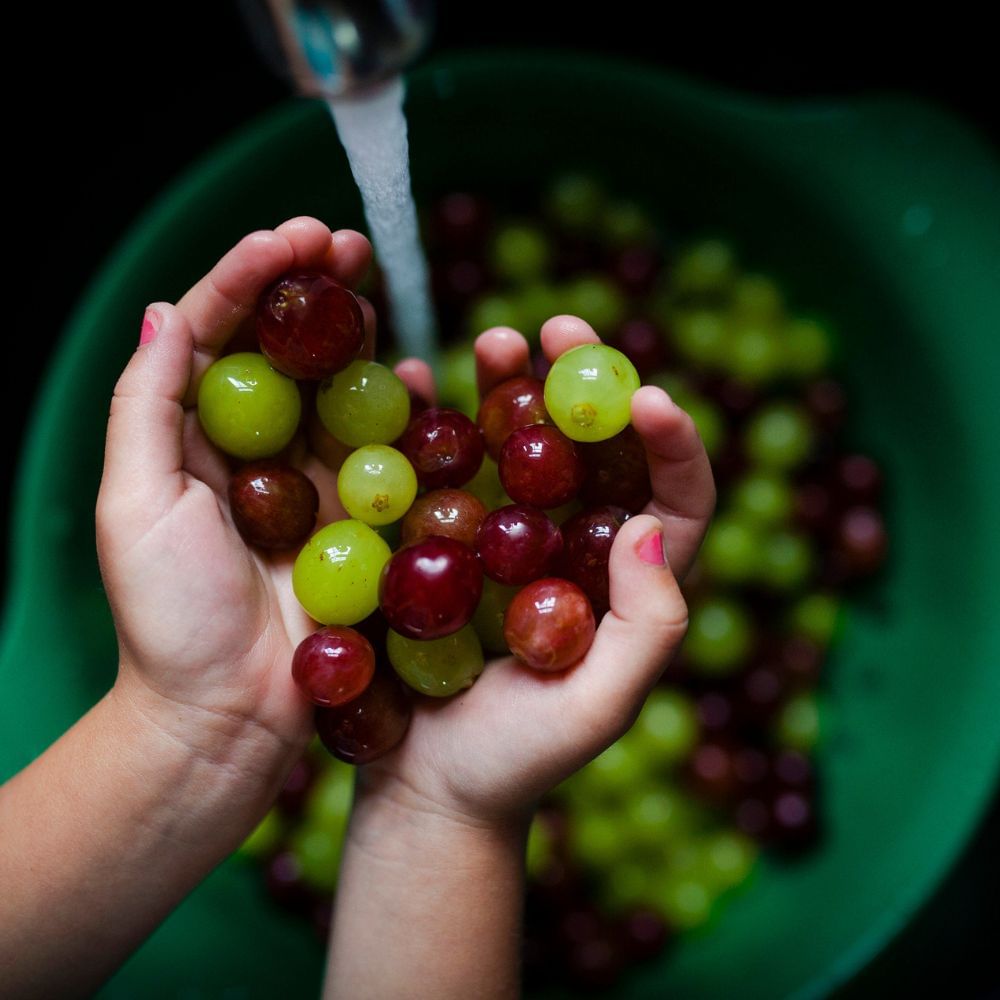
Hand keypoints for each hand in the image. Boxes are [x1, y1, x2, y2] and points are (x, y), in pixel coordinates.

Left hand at [97, 218, 374, 774]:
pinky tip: (420, 374)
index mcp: (190, 435)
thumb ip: (148, 405)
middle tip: (350, 244)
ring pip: (338, 386)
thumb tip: (167, 311)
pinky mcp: (358, 516)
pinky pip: (385, 447)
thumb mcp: (136, 502)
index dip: (252, 275)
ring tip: (379, 290)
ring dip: (359, 332)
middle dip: (314, 287)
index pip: (219, 332)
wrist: (228, 715)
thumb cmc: (169, 616)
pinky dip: (404, 407)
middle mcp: (253, 447)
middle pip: (286, 346)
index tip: (294, 238)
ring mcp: (311, 480)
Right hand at [359, 315, 715, 825]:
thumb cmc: (516, 762)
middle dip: (585, 381)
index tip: (643, 397)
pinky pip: (451, 469)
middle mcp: (576, 548)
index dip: (673, 441)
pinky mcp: (446, 542)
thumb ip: (647, 626)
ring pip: (524, 445)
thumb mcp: (599, 707)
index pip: (677, 498)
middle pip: (596, 449)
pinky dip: (440, 422)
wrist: (423, 788)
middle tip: (560, 327)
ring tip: (496, 340)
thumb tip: (655, 524)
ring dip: (513, 387)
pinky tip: (418, 379)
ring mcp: (509, 539)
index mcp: (632, 583)